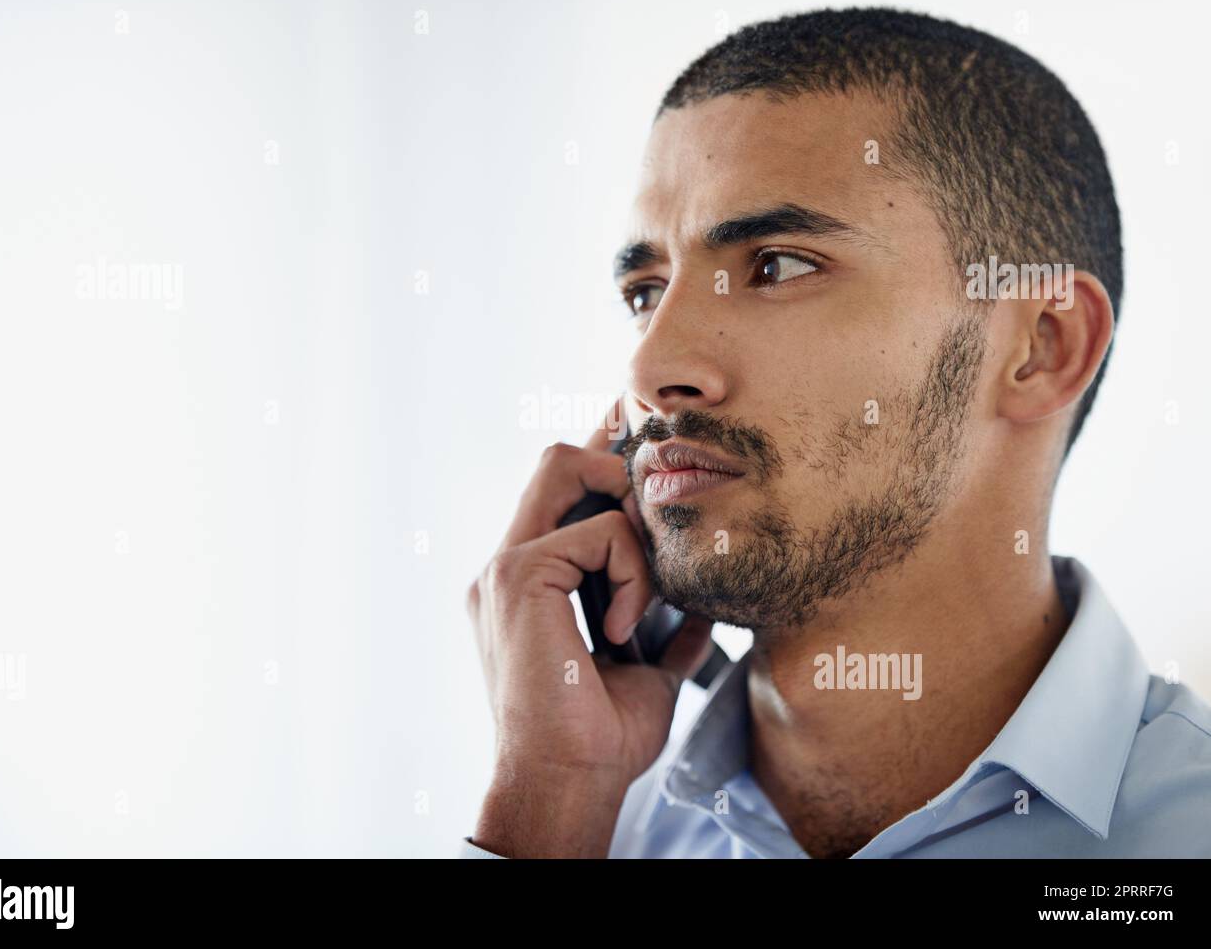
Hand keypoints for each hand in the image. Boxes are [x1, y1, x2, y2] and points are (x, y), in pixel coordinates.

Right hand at [465, 401, 713, 856]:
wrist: (567, 780)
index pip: (559, 492)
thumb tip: (706, 612)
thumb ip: (666, 633)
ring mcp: (503, 565)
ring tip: (640, 594)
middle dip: (613, 452)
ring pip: (568, 468)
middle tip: (657, 478)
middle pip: (555, 458)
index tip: (642, 430)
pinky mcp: (517, 574)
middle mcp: (506, 564)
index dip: (601, 454)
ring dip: (629, 524)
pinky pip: (600, 533)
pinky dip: (631, 574)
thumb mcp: (645, 671)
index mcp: (528, 585)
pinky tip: (624, 629)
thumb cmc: (600, 739)